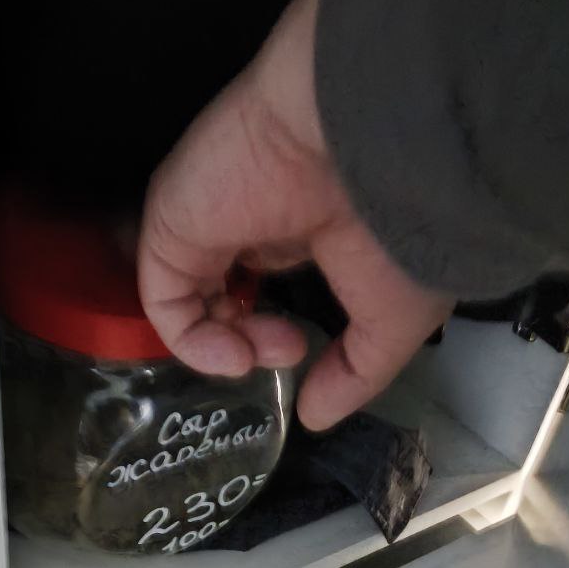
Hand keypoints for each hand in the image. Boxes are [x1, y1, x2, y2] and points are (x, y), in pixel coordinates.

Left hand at [137, 0, 452, 430]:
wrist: (382, 149)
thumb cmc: (405, 227)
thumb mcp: (393, 321)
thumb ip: (352, 374)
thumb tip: (314, 418)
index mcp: (307, 224)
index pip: (265, 282)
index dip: (273, 331)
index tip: (307, 350)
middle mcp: (253, 216)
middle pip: (224, 294)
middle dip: (250, 340)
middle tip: (290, 351)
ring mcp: (210, 217)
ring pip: (192, 298)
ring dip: (222, 343)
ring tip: (255, 354)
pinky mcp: (174, 220)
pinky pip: (162, 293)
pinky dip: (189, 339)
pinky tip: (232, 353)